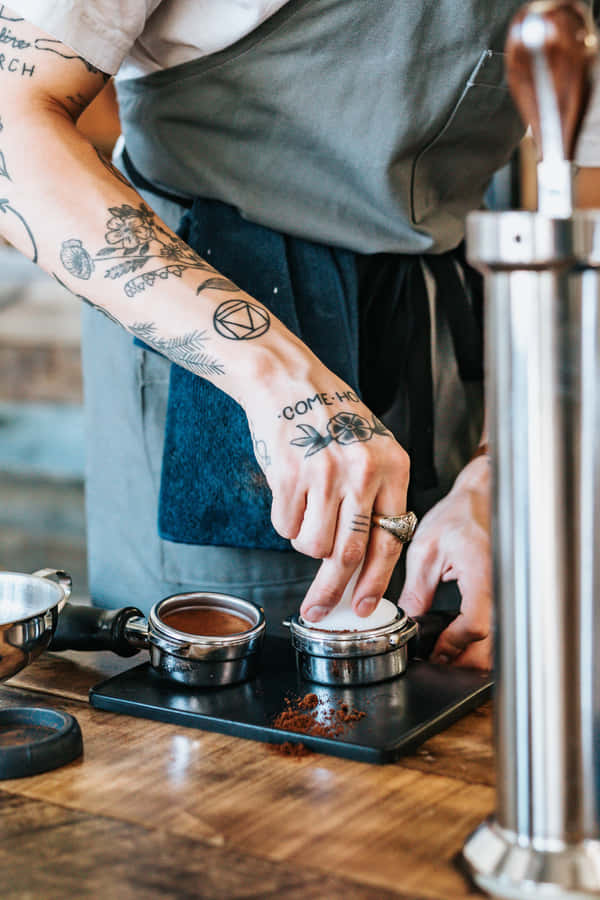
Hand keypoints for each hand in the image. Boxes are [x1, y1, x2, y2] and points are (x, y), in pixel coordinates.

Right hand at [246, 368, 409, 622]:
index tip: (364, 606)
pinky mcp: (290, 476)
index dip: (376, 582)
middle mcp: (364, 472)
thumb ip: (376, 499)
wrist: (288, 381)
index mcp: (393, 467)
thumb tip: (365, 561)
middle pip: (349, 555)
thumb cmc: (330, 417)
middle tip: (319, 609)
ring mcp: (326, 474)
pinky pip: (285, 527)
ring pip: (314, 546)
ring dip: (306, 543)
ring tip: (306, 512)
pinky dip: (284, 522)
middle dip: (332, 590)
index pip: (391, 541)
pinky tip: (289, 493)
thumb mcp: (372, 449)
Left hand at [399, 455, 491, 669]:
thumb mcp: (426, 551)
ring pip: (498, 644)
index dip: (450, 645)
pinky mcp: (512, 598)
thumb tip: (407, 623)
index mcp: (483, 575)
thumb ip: (416, 591)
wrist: (484, 499)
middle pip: (491, 646)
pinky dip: (482, 642)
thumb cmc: (460, 516)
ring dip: (472, 654)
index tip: (431, 650)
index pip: (473, 627)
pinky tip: (461, 637)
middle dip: (461, 659)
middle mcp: (504, 588)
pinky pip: (500, 631)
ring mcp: (512, 595)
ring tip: (446, 649)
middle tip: (435, 658)